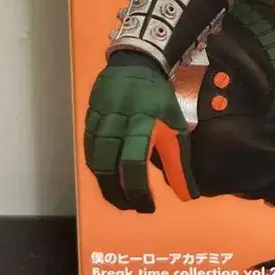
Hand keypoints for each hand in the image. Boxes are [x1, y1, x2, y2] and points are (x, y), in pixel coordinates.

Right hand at [84, 65, 196, 212]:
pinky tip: (109, 182)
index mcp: (142, 122)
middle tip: (134, 209)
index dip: (140, 190)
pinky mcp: (89, 122)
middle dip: (121, 194)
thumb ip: (177, 160)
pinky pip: (89, 153)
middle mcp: (117, 123)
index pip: (135, 163)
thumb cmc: (158, 99)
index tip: (150, 208)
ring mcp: (99, 122)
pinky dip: (98, 172)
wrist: (134, 65)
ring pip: (97, 163)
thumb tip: (186, 195)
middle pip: (110, 168)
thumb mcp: (175, 125)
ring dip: (108, 188)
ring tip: (122, 202)